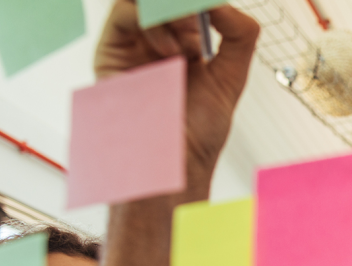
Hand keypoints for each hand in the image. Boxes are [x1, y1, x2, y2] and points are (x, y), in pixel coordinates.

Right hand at [94, 0, 258, 194]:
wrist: (174, 163)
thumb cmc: (198, 133)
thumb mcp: (232, 76)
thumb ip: (239, 36)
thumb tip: (222, 5)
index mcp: (186, 44)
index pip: (190, 5)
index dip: (203, 5)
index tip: (217, 12)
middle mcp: (158, 41)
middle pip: (163, 1)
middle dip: (187, 5)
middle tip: (202, 19)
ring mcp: (134, 45)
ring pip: (143, 0)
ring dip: (171, 8)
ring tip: (192, 39)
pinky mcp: (112, 52)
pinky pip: (122, 12)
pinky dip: (151, 19)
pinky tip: (173, 52)